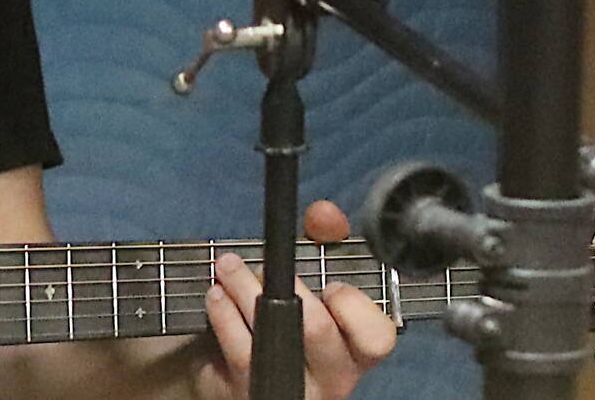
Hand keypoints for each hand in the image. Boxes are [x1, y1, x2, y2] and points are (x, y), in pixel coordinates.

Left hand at [195, 201, 396, 399]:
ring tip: (227, 268)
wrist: (228, 367)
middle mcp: (332, 375)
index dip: (356, 307)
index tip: (330, 283)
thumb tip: (325, 213)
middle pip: (320, 330)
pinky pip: (242, 353)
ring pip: (276, 338)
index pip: (378, 337)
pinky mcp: (253, 393)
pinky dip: (225, 315)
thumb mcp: (307, 277)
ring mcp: (293, 389)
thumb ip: (323, 240)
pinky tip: (216, 296)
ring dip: (246, 291)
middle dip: (286, 286)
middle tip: (261, 265)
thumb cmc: (281, 317)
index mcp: (355, 349)